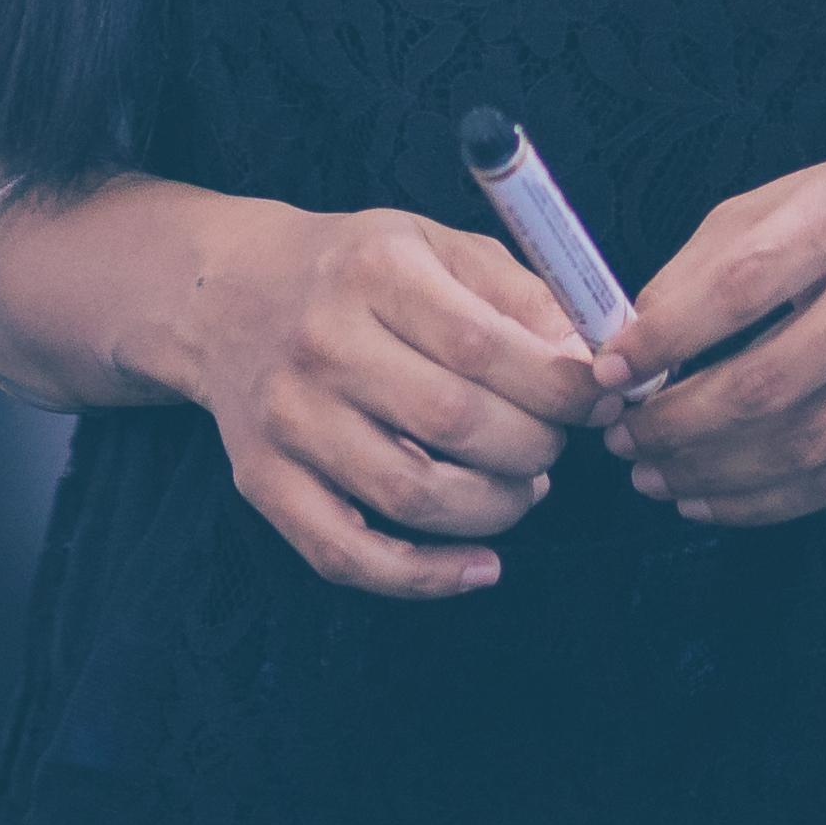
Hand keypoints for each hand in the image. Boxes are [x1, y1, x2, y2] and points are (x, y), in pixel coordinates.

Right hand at [166, 203, 605, 598]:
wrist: (227, 294)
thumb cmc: (356, 272)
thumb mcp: (438, 247)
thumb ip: (520, 297)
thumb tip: (589, 367)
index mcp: (375, 271)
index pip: (485, 347)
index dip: (560, 388)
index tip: (597, 401)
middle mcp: (323, 343)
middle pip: (456, 424)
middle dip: (536, 449)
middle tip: (553, 444)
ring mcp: (287, 419)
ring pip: (413, 497)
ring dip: (496, 509)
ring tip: (521, 488)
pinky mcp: (262, 481)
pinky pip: (347, 556)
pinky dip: (424, 577)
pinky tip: (478, 566)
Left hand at [599, 133, 825, 528]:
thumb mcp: (804, 191)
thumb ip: (716, 256)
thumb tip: (635, 337)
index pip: (737, 287)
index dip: (663, 339)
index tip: (608, 370)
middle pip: (766, 383)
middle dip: (676, 424)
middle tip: (623, 438)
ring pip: (801, 445)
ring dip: (713, 473)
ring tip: (656, 475)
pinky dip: (768, 500)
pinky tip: (716, 497)